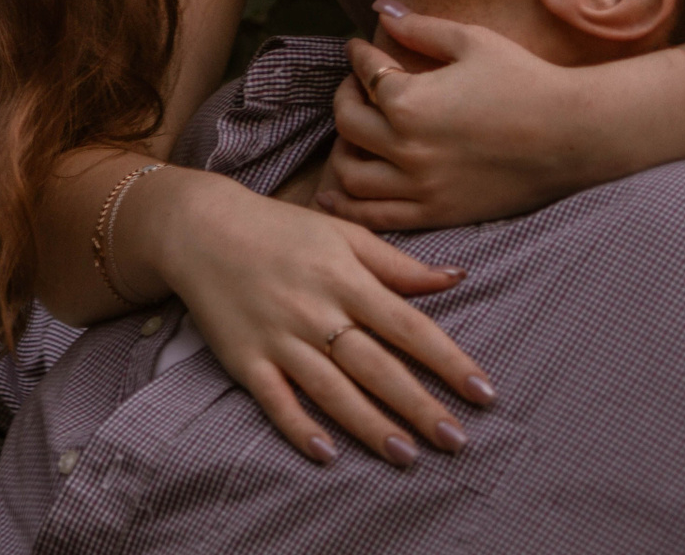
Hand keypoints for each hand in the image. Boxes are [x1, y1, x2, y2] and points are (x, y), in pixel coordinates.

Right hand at [140, 167, 495, 466]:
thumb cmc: (282, 230)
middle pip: (376, 366)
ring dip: (369, 426)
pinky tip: (327, 454)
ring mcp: (279, 338)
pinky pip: (275, 400)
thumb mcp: (345, 234)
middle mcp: (316, 310)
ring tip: (406, 456)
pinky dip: (299, 427)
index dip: (448, 360)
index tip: (482, 391)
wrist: (202, 228)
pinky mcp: (245, 359)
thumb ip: (399, 264)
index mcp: (347, 278)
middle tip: (456, 440)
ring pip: (331, 389)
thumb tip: (457, 277)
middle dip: (419, 405)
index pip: (409, 326)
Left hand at [315, 4, 617, 229]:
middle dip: (344, 97)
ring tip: (354, 136)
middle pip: (346, 123)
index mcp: (409, 101)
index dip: (358, 55)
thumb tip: (381, 9)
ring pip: (349, 175)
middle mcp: (405, 147)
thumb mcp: (473, 41)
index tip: (359, 48)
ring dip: (342, 151)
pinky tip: (343, 191)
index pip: (363, 73)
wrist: (573, 134)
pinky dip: (349, 204)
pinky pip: (374, 217)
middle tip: (357, 87)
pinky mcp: (436, 214)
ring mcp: (419, 187)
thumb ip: (420, 27)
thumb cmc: (526, 80)